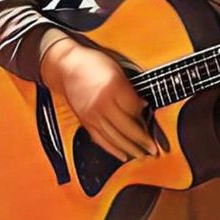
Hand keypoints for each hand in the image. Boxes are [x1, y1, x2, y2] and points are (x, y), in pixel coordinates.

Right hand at [40, 38, 157, 161]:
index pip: (134, 107)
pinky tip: (123, 155)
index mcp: (112, 87)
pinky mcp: (85, 122)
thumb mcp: (116, 69)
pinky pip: (101, 140)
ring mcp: (92, 115)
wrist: (65, 67)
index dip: (144, 113)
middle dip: (142, 139)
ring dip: (131, 149)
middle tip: (154, 148)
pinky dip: (113, 150)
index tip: (150, 115)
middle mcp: (102, 103)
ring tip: (143, 155)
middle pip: (126, 126)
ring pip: (114, 137)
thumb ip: (130, 89)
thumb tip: (143, 105)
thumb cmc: (92, 64)